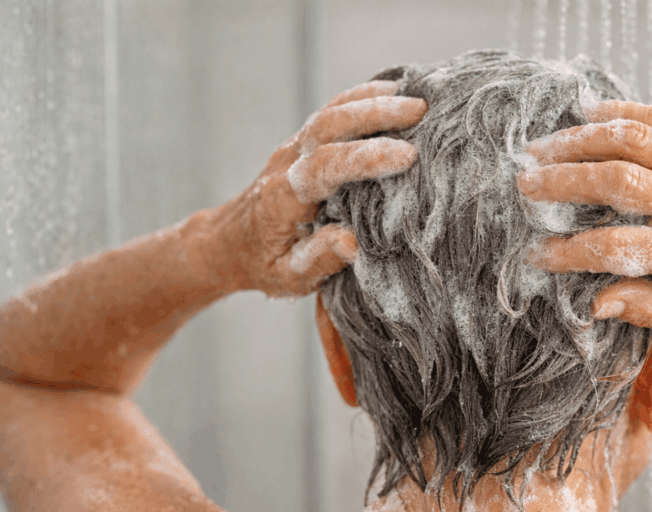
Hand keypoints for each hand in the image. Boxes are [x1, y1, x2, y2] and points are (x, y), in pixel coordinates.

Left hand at [220, 81, 425, 296]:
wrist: (230, 242)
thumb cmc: (264, 264)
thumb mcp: (287, 278)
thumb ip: (318, 260)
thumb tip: (351, 241)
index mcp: (283, 198)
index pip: (324, 166)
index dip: (365, 158)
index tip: (407, 157)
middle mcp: (287, 163)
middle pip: (327, 125)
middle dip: (375, 114)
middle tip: (421, 112)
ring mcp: (294, 147)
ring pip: (330, 111)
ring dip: (373, 100)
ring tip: (418, 98)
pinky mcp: (304, 142)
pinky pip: (332, 111)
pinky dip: (363, 97)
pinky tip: (395, 92)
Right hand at [517, 101, 651, 339]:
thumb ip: (649, 310)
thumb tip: (595, 302)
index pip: (615, 247)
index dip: (568, 251)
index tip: (535, 253)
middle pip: (617, 181)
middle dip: (562, 181)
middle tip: (523, 185)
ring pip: (635, 141)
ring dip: (582, 140)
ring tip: (542, 147)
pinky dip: (624, 113)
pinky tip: (588, 115)